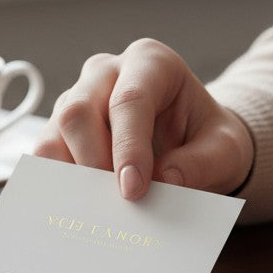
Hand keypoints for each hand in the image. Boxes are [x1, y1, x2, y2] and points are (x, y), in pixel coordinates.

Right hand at [32, 38, 254, 200]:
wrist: (194, 142)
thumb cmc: (207, 137)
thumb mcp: (225, 149)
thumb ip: (203, 163)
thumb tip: (166, 182)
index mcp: (151, 62)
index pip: (130, 100)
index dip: (128, 147)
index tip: (133, 190)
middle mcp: (107, 72)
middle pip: (78, 110)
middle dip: (93, 162)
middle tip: (115, 204)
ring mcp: (79, 97)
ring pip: (54, 132)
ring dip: (72, 176)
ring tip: (99, 210)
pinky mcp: (62, 127)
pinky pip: (46, 152)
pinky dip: (58, 183)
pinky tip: (79, 207)